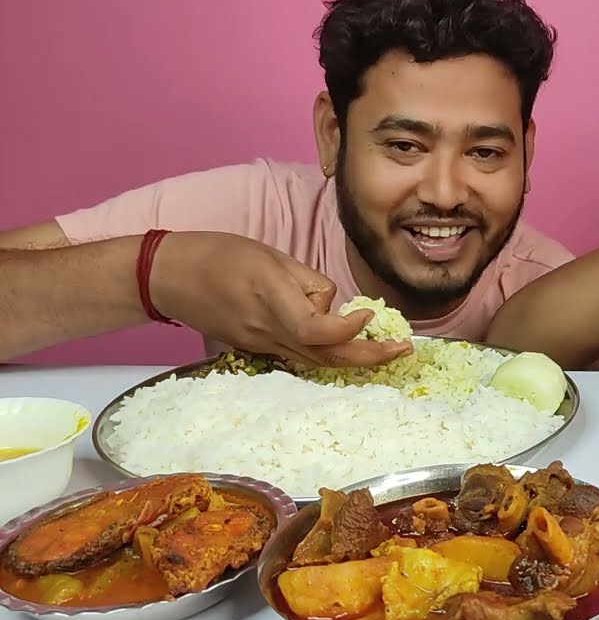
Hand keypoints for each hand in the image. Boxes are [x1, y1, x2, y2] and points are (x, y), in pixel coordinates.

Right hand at [150, 231, 411, 367]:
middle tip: (405, 349)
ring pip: (317, 363)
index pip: (318, 329)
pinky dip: (329, 357)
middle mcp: (268, 330)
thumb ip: (308, 282)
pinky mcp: (257, 350)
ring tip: (389, 351)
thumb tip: (333, 304)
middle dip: (370, 357)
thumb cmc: (221, 255)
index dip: (348, 328)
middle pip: (326, 356)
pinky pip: (300, 358)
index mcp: (272, 299)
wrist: (171, 277)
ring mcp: (261, 345)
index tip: (369, 314)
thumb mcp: (272, 256)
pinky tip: (350, 350)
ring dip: (355, 361)